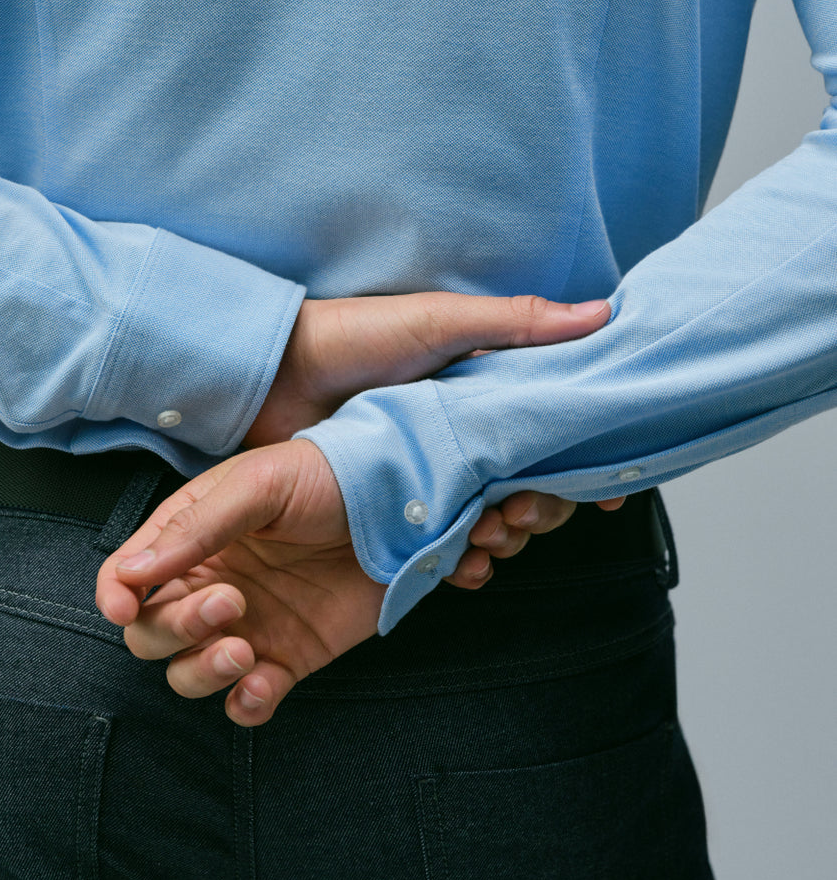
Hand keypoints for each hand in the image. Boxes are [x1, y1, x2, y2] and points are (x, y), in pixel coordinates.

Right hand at [96, 439, 377, 726]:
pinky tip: (263, 684)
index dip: (116, 594)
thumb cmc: (323, 478)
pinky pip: (248, 699)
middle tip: (228, 603)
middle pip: (151, 631)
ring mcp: (246, 624)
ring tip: (244, 648)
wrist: (398, 505)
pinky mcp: (286, 657)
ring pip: (189, 672)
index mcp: (190, 537)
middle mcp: (208, 583)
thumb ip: (195, 528)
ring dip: (203, 671)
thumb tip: (131, 575)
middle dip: (174, 628)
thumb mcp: (258, 486)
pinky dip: (247, 703)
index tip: (124, 608)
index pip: (127, 574)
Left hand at [242, 290, 617, 589]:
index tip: (605, 494)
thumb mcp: (440, 322)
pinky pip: (442, 542)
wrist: (275, 376)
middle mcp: (463, 433)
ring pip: (492, 518)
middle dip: (541, 509)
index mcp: (483, 388)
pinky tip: (463, 564)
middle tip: (523, 514)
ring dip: (504, 536)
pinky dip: (459, 560)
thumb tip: (600, 314)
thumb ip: (515, 323)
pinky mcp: (397, 505)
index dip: (582, 464)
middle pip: (530, 484)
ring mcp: (431, 472)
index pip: (552, 432)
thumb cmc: (354, 338)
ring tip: (489, 537)